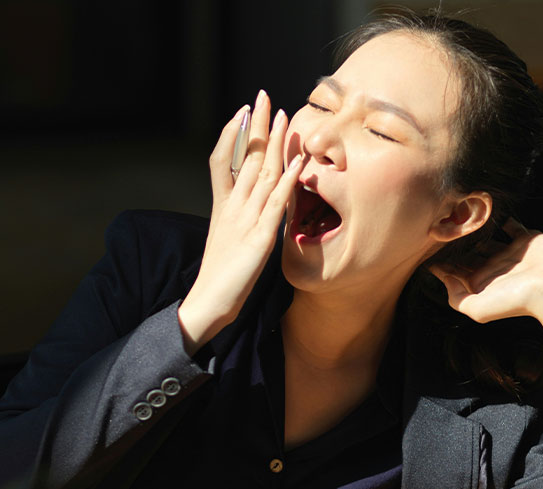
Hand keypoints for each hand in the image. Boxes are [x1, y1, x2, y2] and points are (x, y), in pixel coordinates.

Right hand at [178, 90, 303, 354]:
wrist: (209, 303)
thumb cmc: (221, 272)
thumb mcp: (228, 236)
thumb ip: (239, 215)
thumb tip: (254, 199)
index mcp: (222, 205)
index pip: (224, 160)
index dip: (233, 135)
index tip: (243, 112)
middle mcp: (232, 207)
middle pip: (244, 158)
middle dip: (255, 126)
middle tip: (262, 95)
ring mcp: (245, 221)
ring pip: (261, 174)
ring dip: (274, 144)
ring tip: (282, 116)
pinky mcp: (259, 239)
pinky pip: (276, 205)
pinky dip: (288, 182)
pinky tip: (298, 163)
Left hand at [431, 219, 542, 368]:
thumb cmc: (517, 301)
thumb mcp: (477, 308)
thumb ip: (456, 296)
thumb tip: (443, 277)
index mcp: (481, 283)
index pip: (455, 270)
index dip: (441, 260)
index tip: (427, 246)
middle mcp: (493, 268)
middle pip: (468, 252)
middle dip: (455, 242)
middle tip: (441, 225)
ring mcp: (509, 253)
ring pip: (486, 237)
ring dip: (475, 228)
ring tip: (461, 215)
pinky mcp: (524, 240)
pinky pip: (511, 225)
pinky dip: (501, 218)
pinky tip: (489, 210)